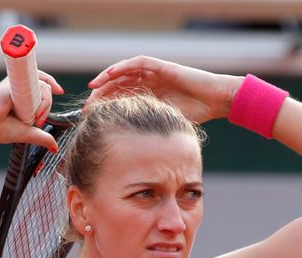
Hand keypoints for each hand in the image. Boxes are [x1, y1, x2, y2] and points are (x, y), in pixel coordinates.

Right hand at [0, 71, 63, 150]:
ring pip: (43, 88)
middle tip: (38, 121)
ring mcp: (17, 83)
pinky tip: (33, 111)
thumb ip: (43, 138)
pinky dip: (41, 99)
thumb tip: (55, 148)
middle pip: (45, 89)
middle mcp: (20, 87)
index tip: (60, 91)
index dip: (51, 85)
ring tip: (34, 119)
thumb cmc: (2, 129)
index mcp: (22, 96)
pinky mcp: (16, 81)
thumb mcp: (29, 134)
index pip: (41, 86)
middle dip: (47, 106)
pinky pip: (37, 85)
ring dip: (44, 106)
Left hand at [87, 56, 242, 123]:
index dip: (104, 106)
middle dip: (101, 95)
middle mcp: (148, 82)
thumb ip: (148, 129)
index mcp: (148, 95)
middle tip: (86, 106)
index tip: (90, 117)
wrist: (215, 101)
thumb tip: (130, 150)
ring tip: (93, 89)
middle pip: (117, 85)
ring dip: (107, 79)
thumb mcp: (164, 124)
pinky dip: (123, 67)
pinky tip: (110, 75)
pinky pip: (138, 64)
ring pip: (124, 72)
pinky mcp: (162, 67)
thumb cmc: (195, 114)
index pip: (121, 98)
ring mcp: (154, 73)